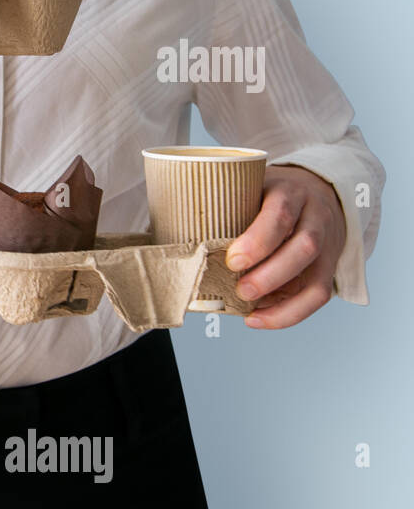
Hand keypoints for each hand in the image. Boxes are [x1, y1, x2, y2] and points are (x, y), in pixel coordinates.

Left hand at [224, 165, 345, 328]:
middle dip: (270, 274)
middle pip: (304, 247)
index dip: (258, 241)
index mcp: (290, 192)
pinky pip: (319, 295)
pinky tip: (259, 319)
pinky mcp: (329, 267)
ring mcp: (328, 244)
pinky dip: (289, 314)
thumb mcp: (250, 189)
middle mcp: (315, 217)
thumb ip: (227, 210)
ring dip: (281, 302)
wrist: (316, 190)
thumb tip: (179, 242)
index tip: (233, 260)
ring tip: (248, 310)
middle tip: (240, 289)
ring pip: (317, 278)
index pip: (281, 214)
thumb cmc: (269, 195)